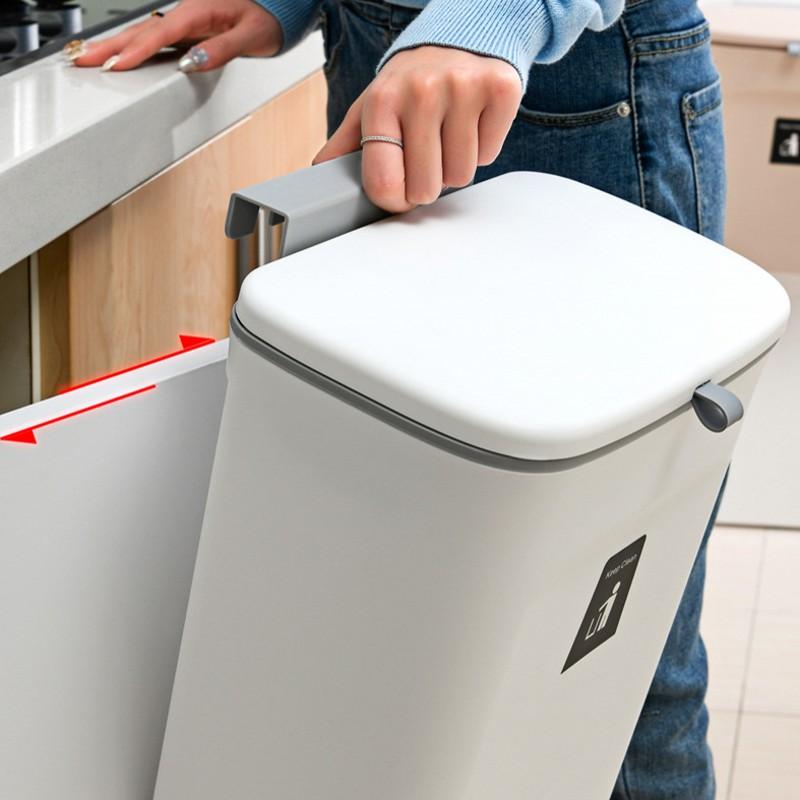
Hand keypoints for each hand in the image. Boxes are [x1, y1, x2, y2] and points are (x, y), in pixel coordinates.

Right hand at [71, 0, 281, 71]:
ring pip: (142, 33)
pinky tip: (118, 56)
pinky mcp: (184, 29)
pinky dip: (132, 46)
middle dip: (110, 46)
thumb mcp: (249, 36)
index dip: (136, 50)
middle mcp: (186, 12)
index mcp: (198, 11)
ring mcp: (183, 21)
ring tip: (87, 58)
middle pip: (141, 31)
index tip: (116, 65)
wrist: (275, 9)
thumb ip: (221, 50)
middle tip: (81, 60)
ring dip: (114, 46)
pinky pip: (153, 38)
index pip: (160, 33)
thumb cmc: (265, 19)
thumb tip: (192, 62)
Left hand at [314, 47, 521, 212]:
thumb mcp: (371, 107)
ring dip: (454, 165)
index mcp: (382, 101)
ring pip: (460, 176)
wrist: (459, 37)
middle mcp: (421, 91)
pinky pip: (487, 156)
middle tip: (427, 153)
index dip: (395, 200)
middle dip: (427, 182)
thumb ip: (345, 145)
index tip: (400, 191)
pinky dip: (481, 148)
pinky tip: (471, 123)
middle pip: (425, 189)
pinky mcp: (499, 89)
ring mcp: (463, 87)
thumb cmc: (412, 83)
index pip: (384, 184)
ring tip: (448, 134)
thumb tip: (320, 177)